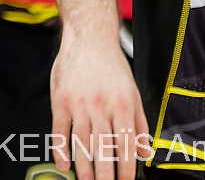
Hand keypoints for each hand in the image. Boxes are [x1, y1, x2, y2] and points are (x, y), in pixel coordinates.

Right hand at [51, 25, 151, 179]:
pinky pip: (59, 129)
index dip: (126, 168)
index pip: (125, 145)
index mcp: (122, 106)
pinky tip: (63, 164)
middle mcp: (101, 107)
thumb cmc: (112, 66)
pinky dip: (60, 148)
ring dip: (84, 166)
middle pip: (103, 148)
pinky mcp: (60, 100)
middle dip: (105, 174)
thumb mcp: (134, 92)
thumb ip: (140, 124)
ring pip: (81, 142)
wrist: (89, 38)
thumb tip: (145, 152)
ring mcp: (79, 104)